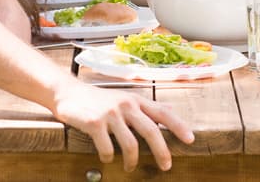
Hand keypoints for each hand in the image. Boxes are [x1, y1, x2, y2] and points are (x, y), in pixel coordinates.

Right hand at [52, 79, 193, 171]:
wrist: (68, 93)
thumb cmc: (98, 100)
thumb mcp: (124, 99)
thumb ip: (143, 108)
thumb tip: (168, 114)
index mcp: (136, 100)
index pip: (163, 112)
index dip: (179, 126)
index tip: (190, 140)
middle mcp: (126, 105)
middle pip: (151, 131)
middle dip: (162, 151)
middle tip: (166, 166)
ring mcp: (111, 114)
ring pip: (131, 144)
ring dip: (132, 160)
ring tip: (129, 167)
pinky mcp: (95, 123)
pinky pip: (108, 148)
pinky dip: (109, 157)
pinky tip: (107, 158)